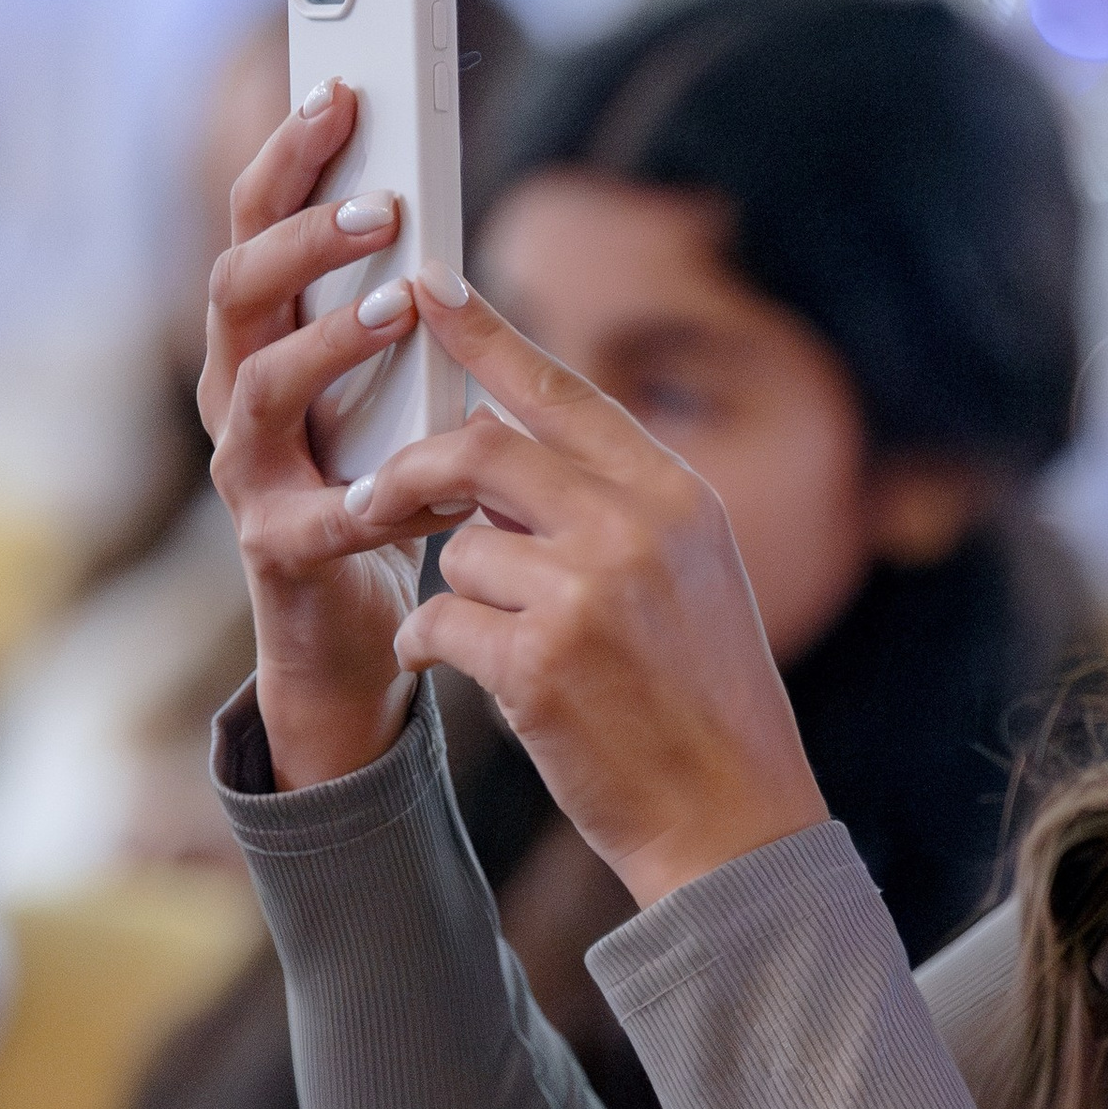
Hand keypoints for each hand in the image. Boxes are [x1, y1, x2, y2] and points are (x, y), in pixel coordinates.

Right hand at [200, 81, 431, 791]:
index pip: (255, 226)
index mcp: (265, 339)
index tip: (338, 92)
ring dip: (330, 338)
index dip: (289, 158)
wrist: (356, 633)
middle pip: (238, 285)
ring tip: (399, 308)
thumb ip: (405, 315)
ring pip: (263, 383)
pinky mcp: (279, 547)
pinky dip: (376, 495)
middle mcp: (239, 393)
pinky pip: (322, 514)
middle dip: (305, 233)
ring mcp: (248, 471)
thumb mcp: (398, 388)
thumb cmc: (383, 487)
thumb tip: (448, 226)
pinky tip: (427, 481)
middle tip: (383, 203)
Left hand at [338, 276, 827, 904]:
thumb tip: (513, 446)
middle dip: (413, 473)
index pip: (562, 391)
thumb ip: (619, 507)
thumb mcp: (692, 578)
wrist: (733, 822)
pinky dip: (435, 648)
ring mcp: (587, 592)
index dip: (485, 334)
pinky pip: (439, 619)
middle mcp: (636, 528)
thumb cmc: (705, 703)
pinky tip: (476, 677)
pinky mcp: (537, 662)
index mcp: (677, 496)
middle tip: (374, 499)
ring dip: (457, 593)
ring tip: (502, 645)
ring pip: (458, 547)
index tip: (429, 286)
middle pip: (482, 449)